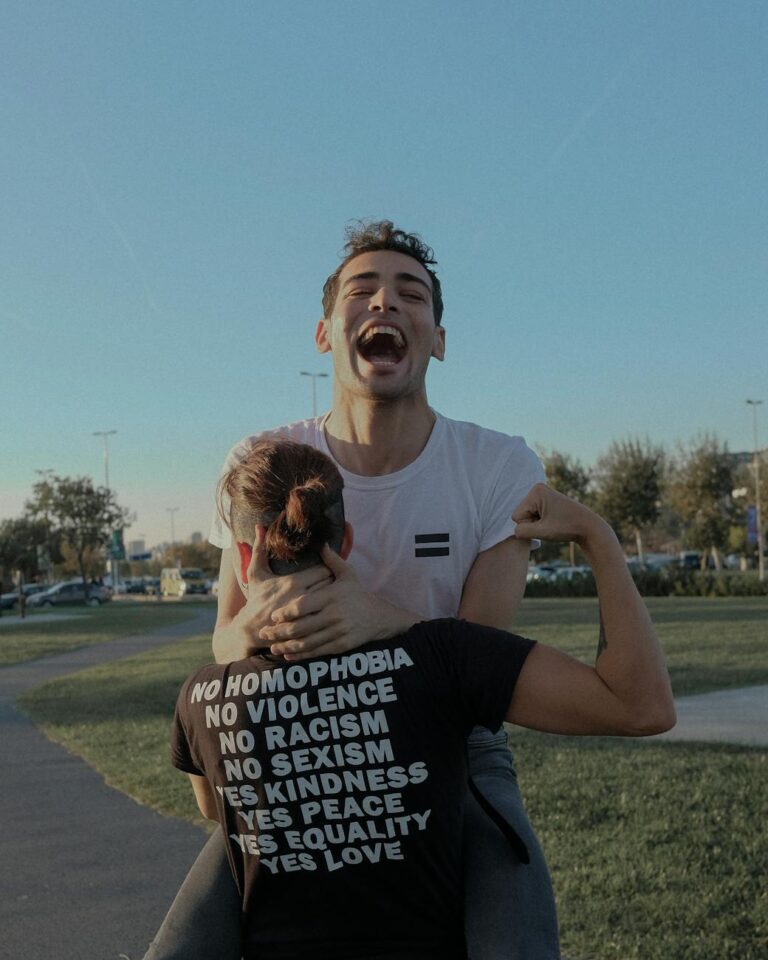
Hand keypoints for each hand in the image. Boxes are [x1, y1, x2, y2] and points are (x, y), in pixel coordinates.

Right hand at [233, 528, 331, 653]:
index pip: (324, 569)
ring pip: (332, 600)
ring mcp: (307, 614)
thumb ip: (259, 549)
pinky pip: (328, 616)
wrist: (250, 630)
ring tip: (337, 593)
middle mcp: (302, 597)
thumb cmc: (256, 598)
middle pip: (331, 584)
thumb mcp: (255, 573)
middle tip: (339, 579)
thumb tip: (259, 526)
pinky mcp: (308, 628)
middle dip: (335, 580)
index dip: (330, 566)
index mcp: (293, 582)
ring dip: (336, 596)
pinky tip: (331, 608)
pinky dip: (332, 611)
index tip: (329, 566)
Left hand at [259, 545, 417, 660]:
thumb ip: (332, 560)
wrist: (380, 617)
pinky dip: (301, 655)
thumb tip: (321, 543)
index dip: (286, 612)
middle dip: (280, 632)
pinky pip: (317, 651)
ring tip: (272, 647)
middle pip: (301, 626)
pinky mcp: (341, 645)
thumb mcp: (348, 574)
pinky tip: (288, 655)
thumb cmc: (359, 594)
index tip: (273, 616)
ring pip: (307, 642)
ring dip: (287, 646)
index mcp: (332, 596)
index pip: (303, 605)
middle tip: (264, 633)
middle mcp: (334, 615)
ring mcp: (338, 632)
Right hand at [512, 484, 610, 545]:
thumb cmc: (567, 528)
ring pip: (526, 516)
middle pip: (520, 514)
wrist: (589, 526)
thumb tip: (515, 530)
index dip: (530, 525)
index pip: (517, 516)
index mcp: (536, 491)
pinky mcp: (546, 499)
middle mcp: (537, 488)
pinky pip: (533, 514)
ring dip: (537, 523)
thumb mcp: (542, 532)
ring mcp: (542, 493)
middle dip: (533, 523)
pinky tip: (554, 521)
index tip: (548, 524)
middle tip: (552, 524)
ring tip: (554, 523)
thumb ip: (522, 531)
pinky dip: (541, 521)